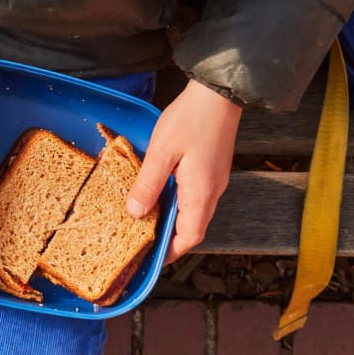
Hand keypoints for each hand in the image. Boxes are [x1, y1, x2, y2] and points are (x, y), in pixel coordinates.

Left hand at [127, 79, 241, 262]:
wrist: (218, 93)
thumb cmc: (190, 120)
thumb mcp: (161, 153)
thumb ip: (147, 185)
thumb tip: (135, 213)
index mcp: (201, 193)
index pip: (189, 237)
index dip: (171, 253)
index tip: (150, 261)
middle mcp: (212, 191)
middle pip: (192, 229)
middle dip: (169, 242)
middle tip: (143, 246)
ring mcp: (214, 180)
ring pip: (193, 214)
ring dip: (172, 223)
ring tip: (146, 226)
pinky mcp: (211, 169)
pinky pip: (195, 198)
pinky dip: (177, 206)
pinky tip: (158, 199)